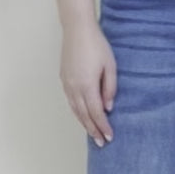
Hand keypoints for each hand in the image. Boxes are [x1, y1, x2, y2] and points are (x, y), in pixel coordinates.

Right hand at [60, 20, 116, 145]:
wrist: (77, 30)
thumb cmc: (96, 45)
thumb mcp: (110, 66)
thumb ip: (110, 88)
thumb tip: (108, 107)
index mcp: (87, 85)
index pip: (96, 113)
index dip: (103, 126)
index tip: (109, 137)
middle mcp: (74, 88)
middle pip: (84, 115)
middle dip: (93, 130)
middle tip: (101, 143)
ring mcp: (67, 84)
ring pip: (75, 110)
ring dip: (84, 123)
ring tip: (92, 133)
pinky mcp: (64, 79)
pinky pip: (70, 101)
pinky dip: (77, 112)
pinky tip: (82, 115)